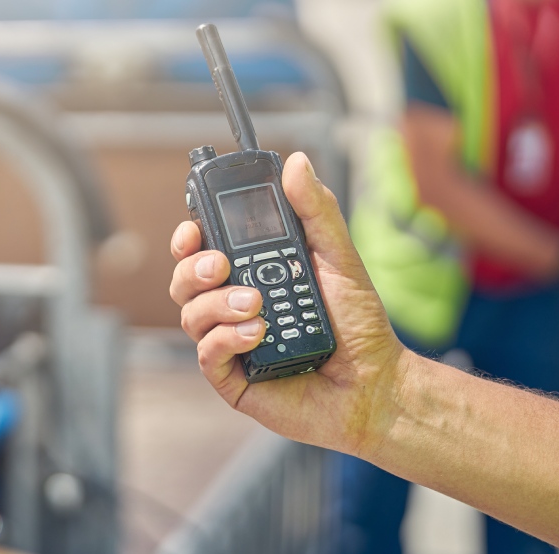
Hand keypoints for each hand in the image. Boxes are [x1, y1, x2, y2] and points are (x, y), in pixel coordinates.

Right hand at [170, 153, 411, 456]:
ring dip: (218, 304)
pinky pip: (207, 354)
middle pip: (184, 280)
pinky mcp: (232, 380)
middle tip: (222, 265)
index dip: (188, 237)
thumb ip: (316, 211)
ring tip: (258, 305)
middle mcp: (233, 307)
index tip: (194, 229)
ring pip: (191, 315)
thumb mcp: (339, 258)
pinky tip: (256, 334)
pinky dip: (225, 339)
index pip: (202, 250)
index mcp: (252, 275)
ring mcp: (230, 343)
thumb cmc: (358, 326)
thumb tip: (297, 163)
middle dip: (194, 268)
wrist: (375, 385)